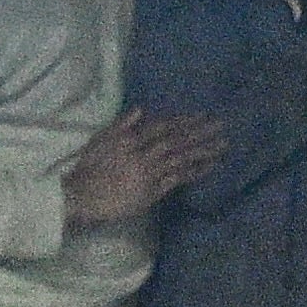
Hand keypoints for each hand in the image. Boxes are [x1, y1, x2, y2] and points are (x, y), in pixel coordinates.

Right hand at [57, 111, 227, 224]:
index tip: (200, 116)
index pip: (161, 127)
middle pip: (176, 141)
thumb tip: (140, 109)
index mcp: (129, 141)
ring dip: (204, 151)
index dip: (182, 121)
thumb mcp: (100, 141)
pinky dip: (196, 171)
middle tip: (221, 125)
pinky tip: (211, 165)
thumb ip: (121, 125)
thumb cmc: (88, 168)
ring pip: (181, 159)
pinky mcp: (152, 192)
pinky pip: (178, 179)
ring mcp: (149, 174)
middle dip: (199, 132)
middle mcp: (142, 156)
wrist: (82, 197)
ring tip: (224, 144)